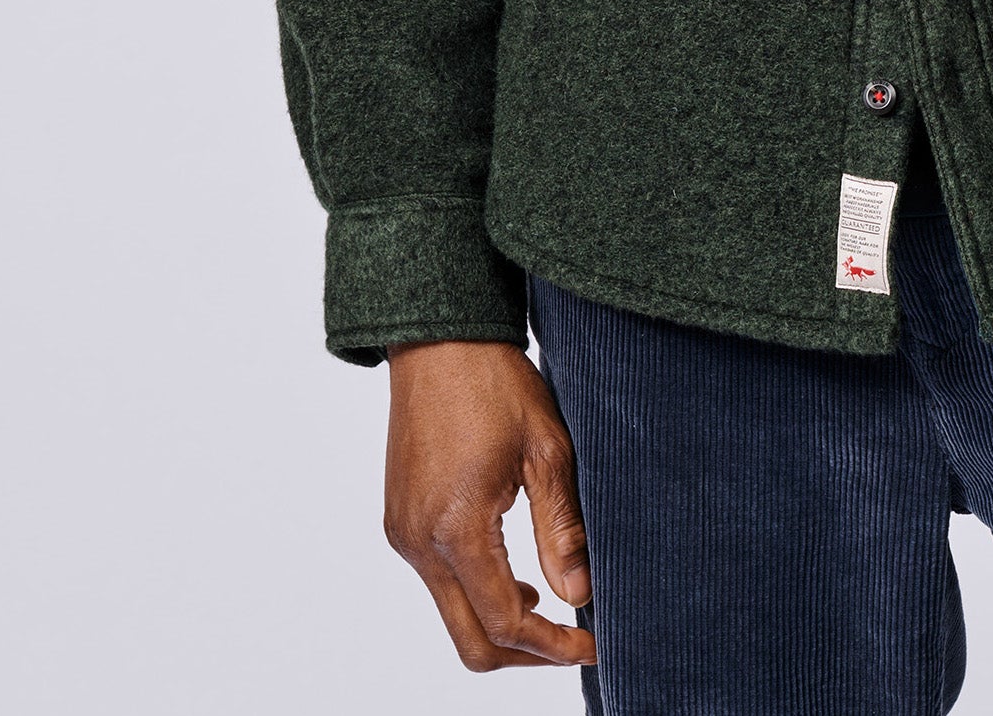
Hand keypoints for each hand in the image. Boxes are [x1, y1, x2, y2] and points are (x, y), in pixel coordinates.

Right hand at [383, 339, 595, 670]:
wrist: (439, 338)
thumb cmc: (495, 383)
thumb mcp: (546, 449)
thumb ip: (560, 528)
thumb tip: (579, 596)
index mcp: (456, 528)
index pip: (505, 622)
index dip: (553, 646)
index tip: (593, 645)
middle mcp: (418, 543)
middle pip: (470, 641)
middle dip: (525, 654)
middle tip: (574, 641)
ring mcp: (403, 533)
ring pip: (452, 614)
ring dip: (500, 622)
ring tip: (552, 605)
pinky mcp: (399, 520)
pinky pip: (437, 582)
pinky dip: (476, 592)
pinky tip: (513, 572)